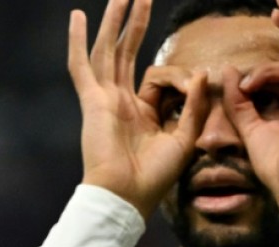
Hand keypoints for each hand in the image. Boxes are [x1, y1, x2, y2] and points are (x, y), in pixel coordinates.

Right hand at [68, 0, 207, 218]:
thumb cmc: (154, 177)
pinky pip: (82, 66)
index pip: (156, 78)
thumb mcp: (184, 139)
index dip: (179, 76)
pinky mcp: (92, 101)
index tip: (197, 80)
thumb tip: (201, 73)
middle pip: (128, 53)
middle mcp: (121, 101)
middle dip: (136, 24)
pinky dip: (77, 41)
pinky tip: (77, 16)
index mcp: (142, 112)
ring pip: (109, 51)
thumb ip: (193, 106)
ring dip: (115, 23)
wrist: (127, 196)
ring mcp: (104, 99)